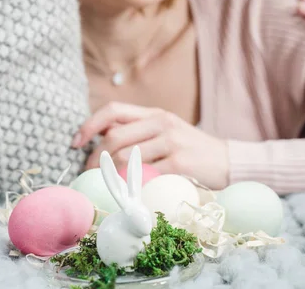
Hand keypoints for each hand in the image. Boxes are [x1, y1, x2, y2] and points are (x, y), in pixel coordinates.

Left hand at [73, 102, 228, 188]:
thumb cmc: (191, 149)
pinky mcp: (180, 162)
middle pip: (114, 136)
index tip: (76, 142)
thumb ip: (139, 130)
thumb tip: (101, 137)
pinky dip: (132, 187)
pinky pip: (145, 175)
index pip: (114, 110)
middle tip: (88, 175)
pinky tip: (129, 194)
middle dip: (94, 158)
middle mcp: (161, 123)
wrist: (228, 161)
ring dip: (109, 176)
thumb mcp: (166, 131)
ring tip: (106, 187)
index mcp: (155, 113)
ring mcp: (171, 142)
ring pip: (125, 158)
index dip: (90, 124)